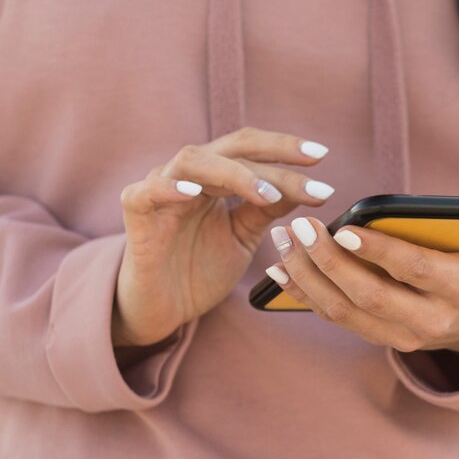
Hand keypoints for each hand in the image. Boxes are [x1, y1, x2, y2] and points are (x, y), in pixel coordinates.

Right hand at [111, 127, 333, 346]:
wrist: (163, 310)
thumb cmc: (199, 271)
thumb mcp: (242, 238)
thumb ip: (265, 210)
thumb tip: (305, 187)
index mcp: (214, 179)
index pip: (251, 152)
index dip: (285, 151)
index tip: (323, 157)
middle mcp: (189, 176)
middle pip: (230, 147)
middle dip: (273, 152)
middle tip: (312, 161)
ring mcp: (160, 190)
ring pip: (193, 161)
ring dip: (234, 173)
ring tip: (268, 195)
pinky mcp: (136, 214)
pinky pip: (146, 192)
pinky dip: (168, 188)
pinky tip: (193, 193)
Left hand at [265, 196, 458, 355]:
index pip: (415, 271)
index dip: (379, 251)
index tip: (343, 227)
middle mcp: (427, 321)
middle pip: (368, 296)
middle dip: (328, 262)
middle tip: (299, 227)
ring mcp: (398, 335)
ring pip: (342, 311)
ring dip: (306, 277)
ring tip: (282, 242)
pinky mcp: (376, 336)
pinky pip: (333, 318)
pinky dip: (304, 295)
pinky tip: (280, 270)